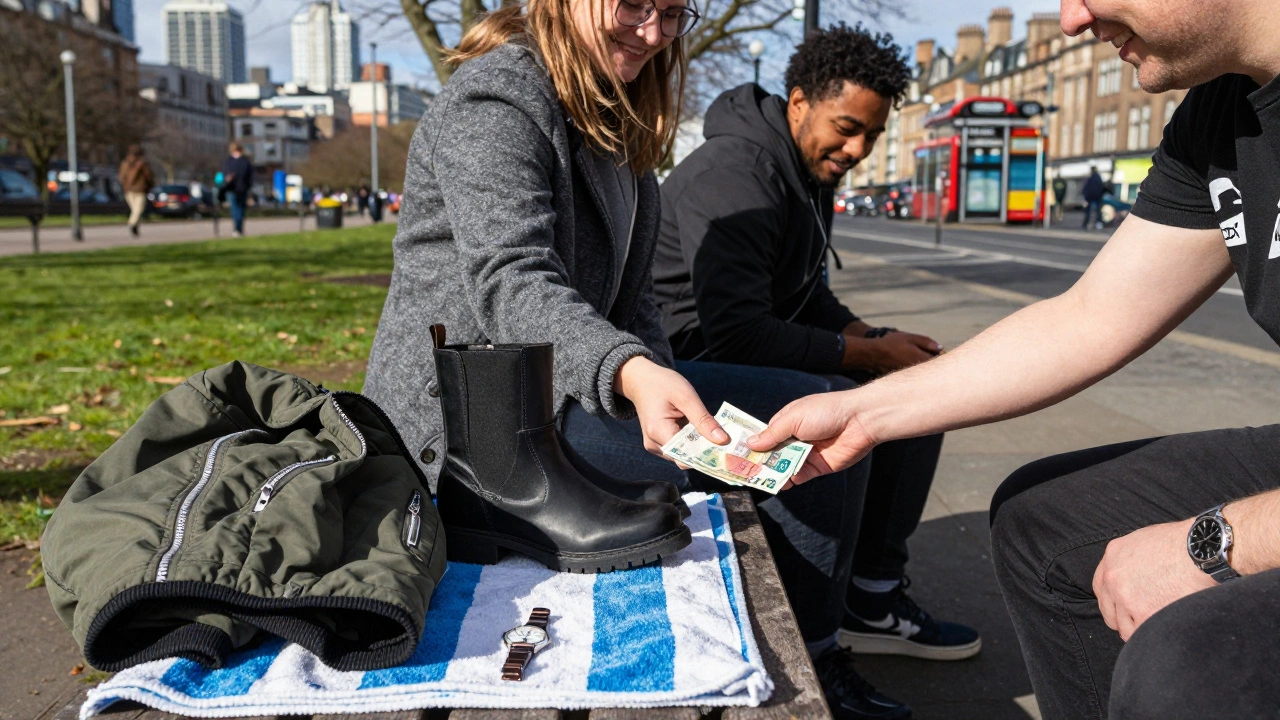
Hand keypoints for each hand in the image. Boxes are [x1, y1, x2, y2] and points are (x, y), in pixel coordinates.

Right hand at [615, 356, 727, 455]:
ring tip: (710, 430)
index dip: (706, 455)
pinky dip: (690, 441)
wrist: (640, 380)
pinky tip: (698, 429)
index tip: (725, 447)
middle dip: (704, 450)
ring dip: (698, 445)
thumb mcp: (686, 397)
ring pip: (683, 455)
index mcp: (658, 432)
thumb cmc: (662, 384)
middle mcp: (654, 444)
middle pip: (685, 458)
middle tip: (724, 438)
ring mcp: (654, 445)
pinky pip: (678, 448)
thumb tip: (723, 440)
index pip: (686, 457)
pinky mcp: (658, 443)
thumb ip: (703, 420)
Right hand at [744, 389, 872, 485]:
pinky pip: (801, 475)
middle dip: (761, 462)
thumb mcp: (794, 418)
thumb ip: (773, 433)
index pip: (765, 435)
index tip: (738, 455)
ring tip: (763, 480)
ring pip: (785, 466)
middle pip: (773, 453)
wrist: (859, 421)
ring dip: (775, 472)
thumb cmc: (826, 411)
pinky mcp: (818, 466)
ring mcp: (807, 452)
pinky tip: (784, 482)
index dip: (753, 445)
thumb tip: (751, 443)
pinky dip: (792, 479)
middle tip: (746, 472)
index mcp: (788, 421)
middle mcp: (796, 437)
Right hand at [844, 331, 941, 374]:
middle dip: (934, 364)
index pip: (939, 361)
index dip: (942, 356)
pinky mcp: (904, 380)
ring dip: (925, 369)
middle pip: (932, 370)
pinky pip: (915, 377)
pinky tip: (908, 365)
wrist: (872, 355)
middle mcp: (918, 372)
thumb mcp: (910, 338)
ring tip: (916, 361)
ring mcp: (911, 378)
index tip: (940, 352)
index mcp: (922, 360)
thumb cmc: (892, 344)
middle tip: (932, 356)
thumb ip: (927, 342)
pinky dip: (916, 373)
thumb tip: (941, 348)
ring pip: (923, 374)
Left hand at [1092, 519, 1215, 640]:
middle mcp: (1113, 577)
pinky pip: (1140, 635)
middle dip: (1124, 619)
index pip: (1100, 587)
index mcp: (1113, 556)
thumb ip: (1131, 560)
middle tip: (1141, 621)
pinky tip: (1163, 632)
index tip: (1122, 608)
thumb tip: (1134, 577)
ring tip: (1157, 627)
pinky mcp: (1144, 613)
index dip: (1112, 601)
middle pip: (1109, 611)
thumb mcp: (1145, 541)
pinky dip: (1151, 637)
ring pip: (1124, 627)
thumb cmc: (1182, 544)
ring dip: (1138, 630)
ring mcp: (1126, 597)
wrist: (1201, 551)